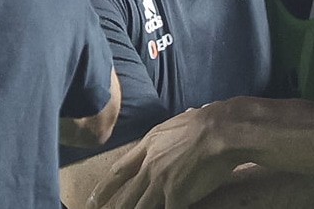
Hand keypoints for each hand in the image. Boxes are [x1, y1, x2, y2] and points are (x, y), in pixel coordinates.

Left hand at [88, 106, 235, 208]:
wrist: (220, 131)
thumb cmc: (207, 121)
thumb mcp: (181, 120)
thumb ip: (176, 127)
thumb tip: (188, 114)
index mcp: (149, 145)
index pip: (119, 171)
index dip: (104, 188)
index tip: (93, 200)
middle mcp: (150, 166)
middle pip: (126, 195)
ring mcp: (160, 183)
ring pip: (141, 207)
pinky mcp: (176, 196)